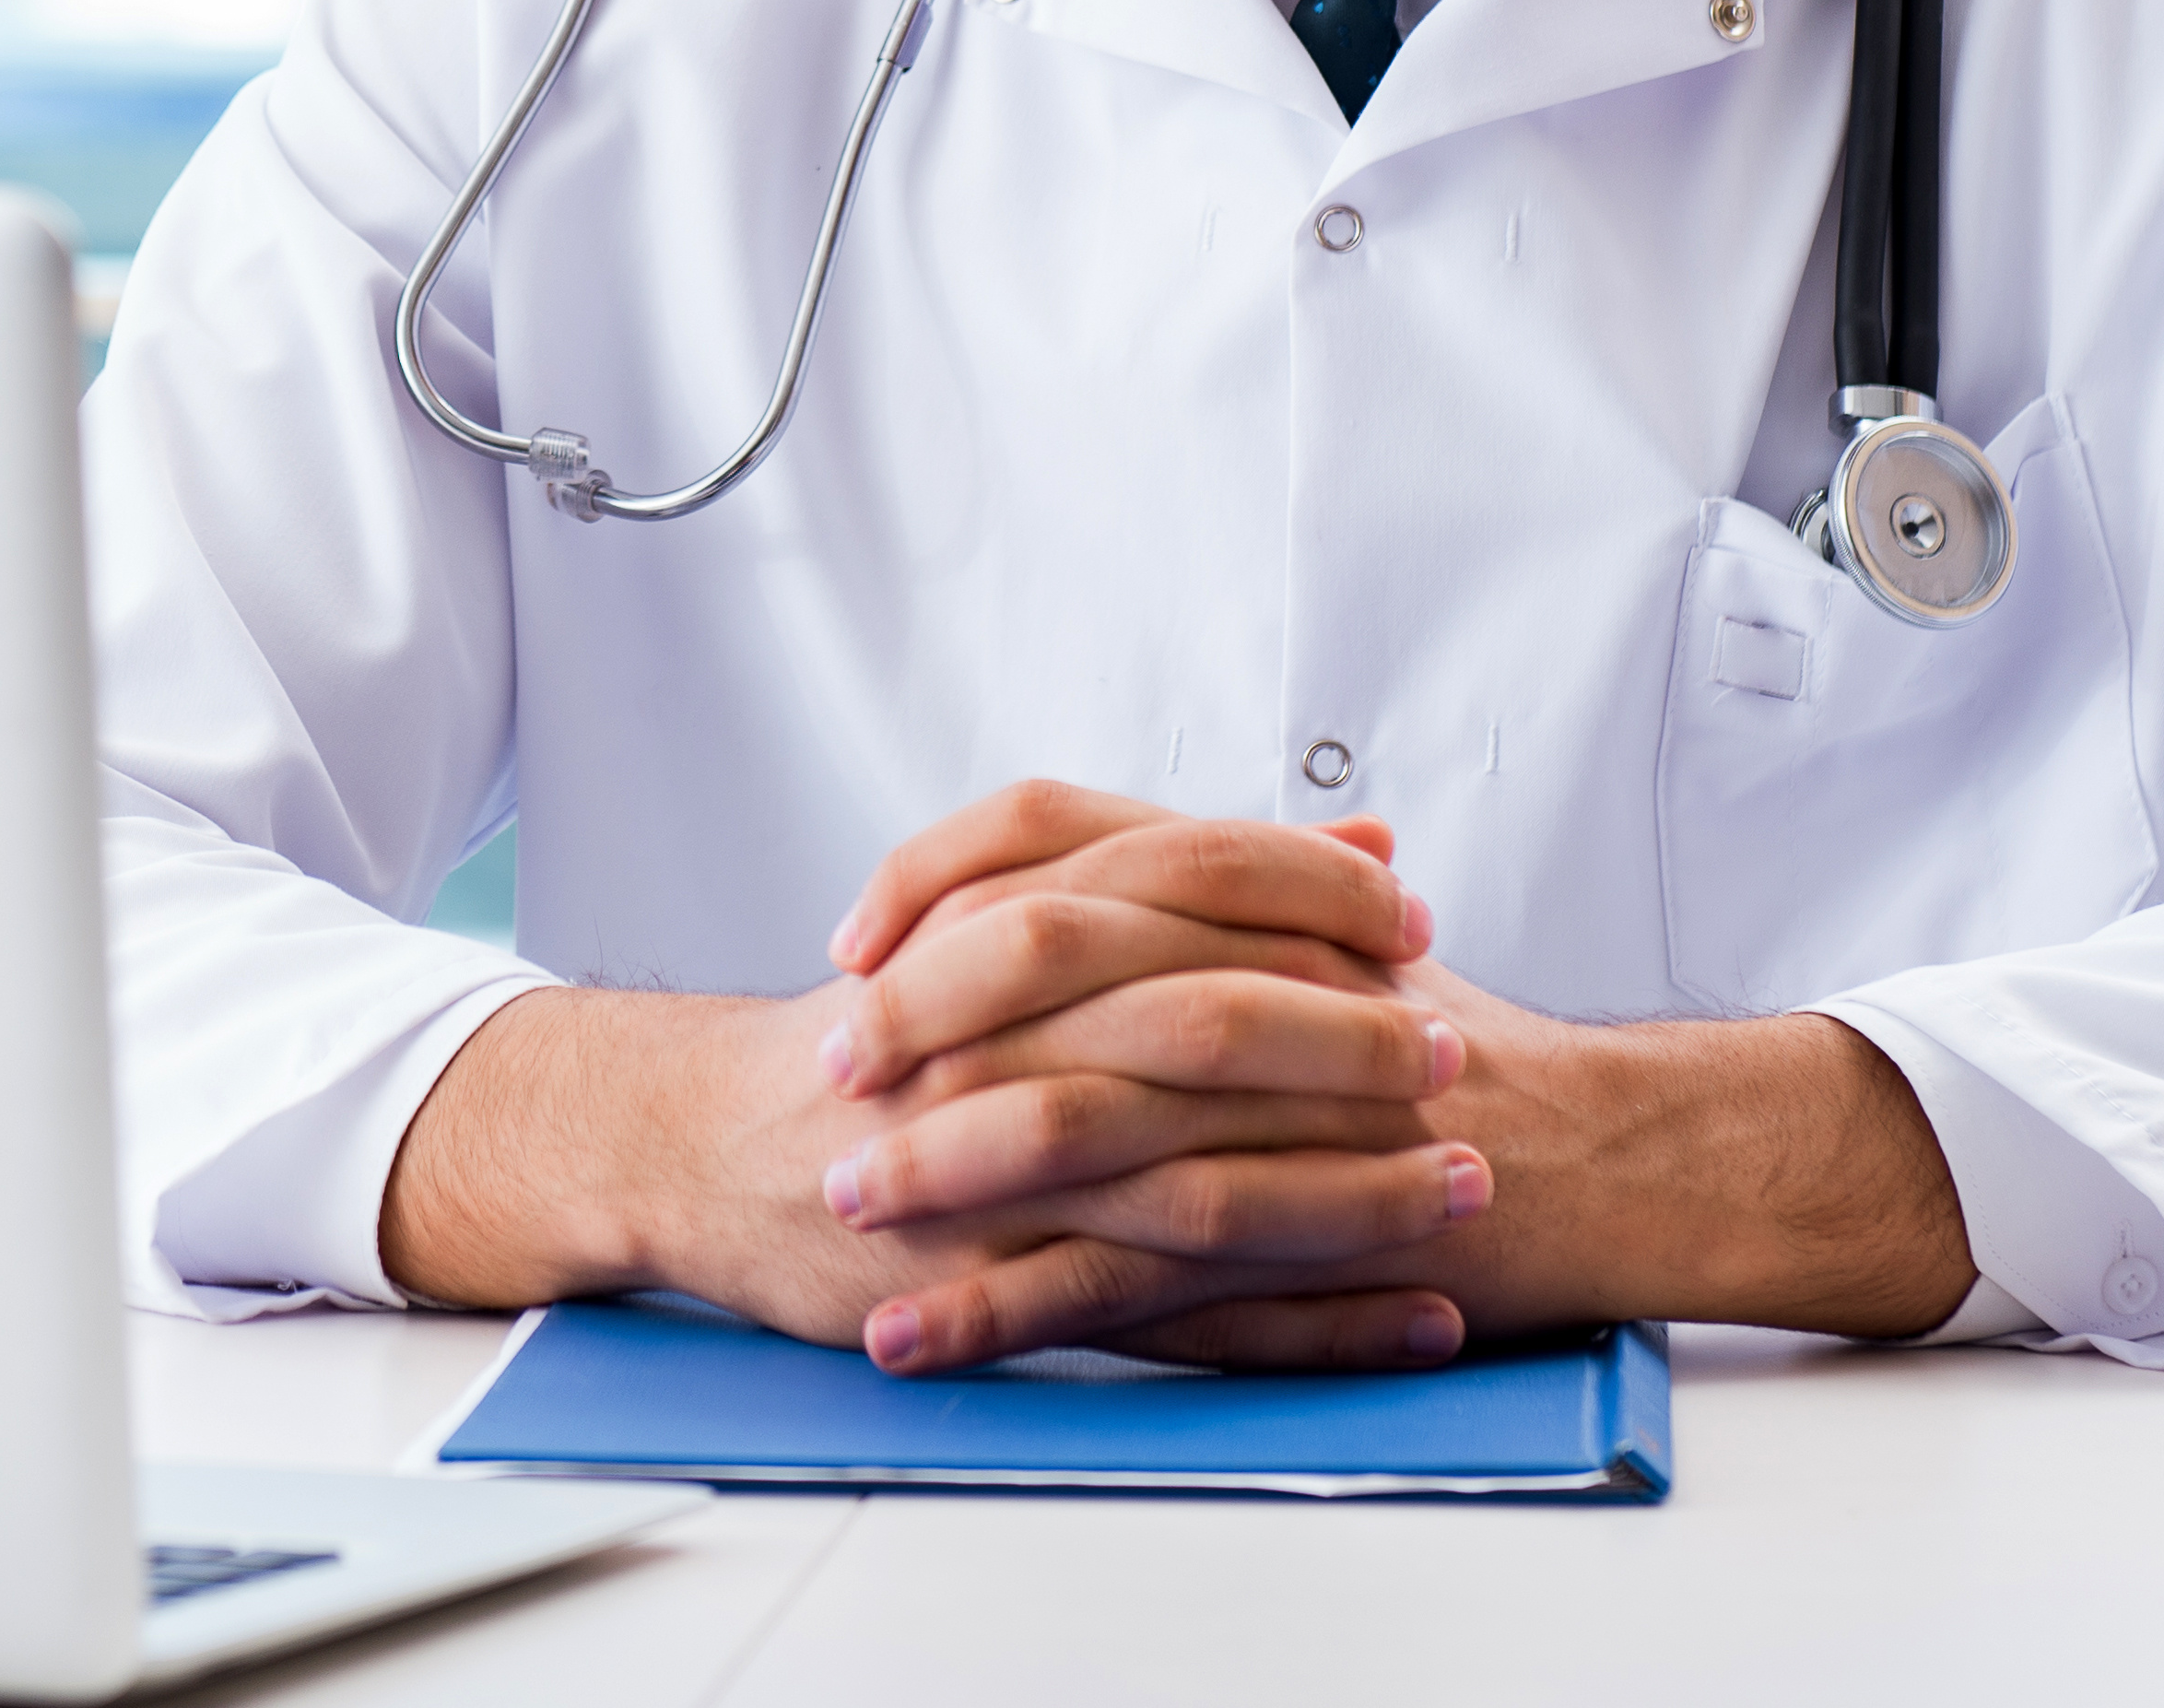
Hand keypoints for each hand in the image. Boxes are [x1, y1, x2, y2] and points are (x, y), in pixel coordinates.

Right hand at [383, 780, 1487, 1369]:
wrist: (702, 1143)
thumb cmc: (878, 1036)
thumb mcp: (1006, 914)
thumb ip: (1186, 876)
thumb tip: (1369, 838)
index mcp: (1008, 926)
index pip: (1183, 879)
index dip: (1310, 893)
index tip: (1411, 911)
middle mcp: (1001, 1038)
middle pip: (1197, 1022)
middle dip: (1342, 1039)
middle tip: (1449, 1050)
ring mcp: (997, 1170)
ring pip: (1195, 1176)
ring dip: (1346, 1188)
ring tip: (1462, 1189)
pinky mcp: (1000, 1284)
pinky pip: (1178, 1313)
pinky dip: (1307, 1324)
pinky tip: (1407, 1319)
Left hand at [822, 787, 1976, 1365]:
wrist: (1599, 1150)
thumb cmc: (1447, 1042)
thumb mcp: (1317, 933)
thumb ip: (1194, 887)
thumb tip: (1049, 867)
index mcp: (1245, 884)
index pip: (1057, 827)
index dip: (939, 872)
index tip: (854, 934)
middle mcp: (1253, 967)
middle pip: (1046, 960)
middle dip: (917, 1019)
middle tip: (828, 1068)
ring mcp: (1272, 1101)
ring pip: (1072, 1119)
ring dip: (941, 1167)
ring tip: (849, 1205)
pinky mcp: (1286, 1230)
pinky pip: (1123, 1272)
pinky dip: (1006, 1306)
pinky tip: (921, 1332)